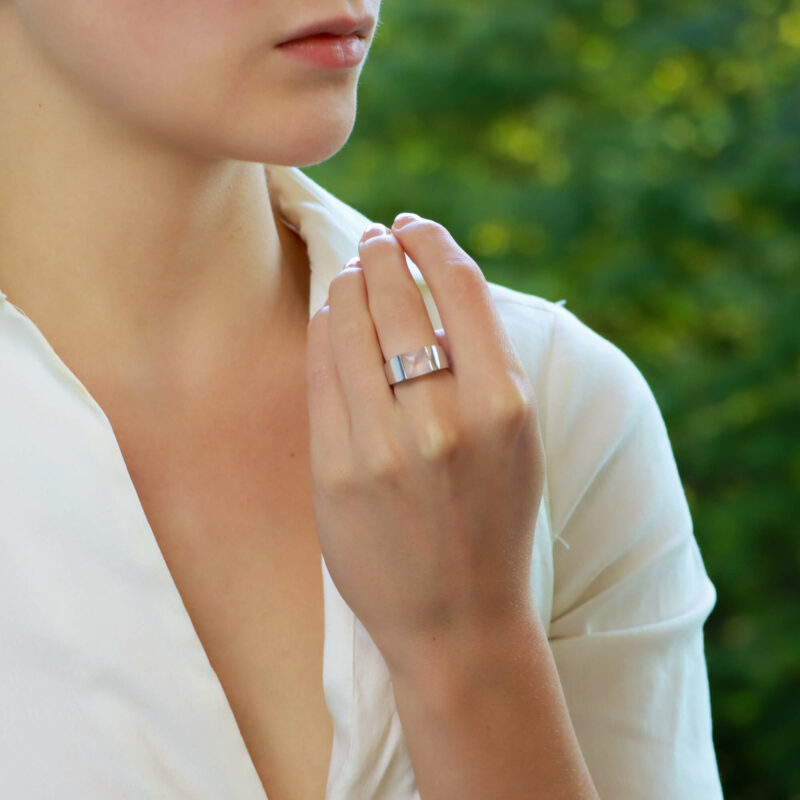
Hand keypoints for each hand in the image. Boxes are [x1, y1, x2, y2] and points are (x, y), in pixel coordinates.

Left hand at [305, 213, 544, 672]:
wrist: (457, 622)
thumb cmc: (492, 524)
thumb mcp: (516, 444)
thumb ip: (485, 369)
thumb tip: (434, 292)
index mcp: (504, 406)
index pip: (461, 288)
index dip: (433, 243)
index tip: (415, 227)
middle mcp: (445, 420)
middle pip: (399, 298)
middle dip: (383, 253)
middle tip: (376, 239)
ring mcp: (384, 447)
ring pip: (352, 326)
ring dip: (349, 284)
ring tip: (352, 271)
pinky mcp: (336, 472)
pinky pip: (321, 374)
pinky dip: (325, 331)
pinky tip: (332, 315)